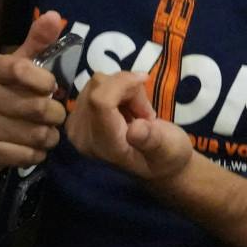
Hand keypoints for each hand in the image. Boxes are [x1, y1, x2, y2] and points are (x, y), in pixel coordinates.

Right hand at [0, 11, 68, 171]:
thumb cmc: (5, 89)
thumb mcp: (19, 62)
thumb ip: (38, 40)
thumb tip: (52, 15)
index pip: (23, 70)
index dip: (46, 81)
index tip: (51, 87)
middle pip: (38, 107)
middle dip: (55, 114)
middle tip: (54, 115)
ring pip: (37, 134)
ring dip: (50, 136)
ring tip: (47, 131)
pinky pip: (27, 155)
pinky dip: (37, 153)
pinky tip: (34, 146)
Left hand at [65, 71, 193, 182]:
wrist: (157, 166)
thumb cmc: (166, 157)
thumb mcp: (169, 150)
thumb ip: (151, 140)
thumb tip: (135, 130)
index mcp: (105, 147)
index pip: (100, 101)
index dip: (122, 83)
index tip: (145, 80)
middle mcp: (83, 137)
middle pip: (98, 87)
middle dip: (127, 88)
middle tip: (145, 111)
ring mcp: (76, 127)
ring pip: (96, 82)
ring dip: (122, 89)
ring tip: (137, 112)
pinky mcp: (77, 118)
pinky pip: (93, 86)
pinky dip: (113, 89)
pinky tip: (125, 108)